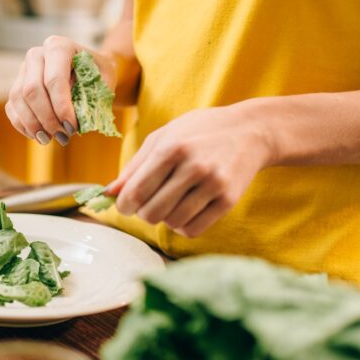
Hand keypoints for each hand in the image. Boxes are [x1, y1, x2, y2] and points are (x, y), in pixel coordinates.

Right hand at [5, 36, 116, 145]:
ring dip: (34, 124)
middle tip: (63, 136)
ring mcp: (23, 70)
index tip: (72, 127)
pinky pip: (12, 108)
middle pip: (32, 90)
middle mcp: (36, 55)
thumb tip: (79, 124)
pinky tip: (38, 136)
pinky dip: (23, 126)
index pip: (54, 78)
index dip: (61, 106)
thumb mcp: (103, 82)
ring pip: (18, 100)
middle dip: (47, 118)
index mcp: (59, 46)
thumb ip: (93, 99)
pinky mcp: (16, 86)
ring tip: (50, 139)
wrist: (88, 68)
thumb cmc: (97, 75)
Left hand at [110, 104, 273, 236]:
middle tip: (149, 203)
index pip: (136, 191)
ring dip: (165, 218)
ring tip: (170, 203)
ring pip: (172, 223)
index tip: (125, 206)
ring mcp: (213, 184)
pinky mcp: (228, 200)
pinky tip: (186, 210)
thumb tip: (108, 193)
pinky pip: (193, 229)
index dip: (124, 205)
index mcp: (172, 148)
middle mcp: (193, 166)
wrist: (250, 131)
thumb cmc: (199, 132)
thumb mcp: (164, 137)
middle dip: (144, 213)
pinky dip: (183, 226)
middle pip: (152, 212)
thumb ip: (135, 166)